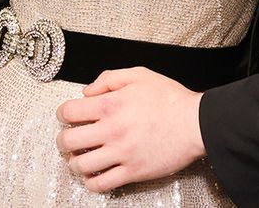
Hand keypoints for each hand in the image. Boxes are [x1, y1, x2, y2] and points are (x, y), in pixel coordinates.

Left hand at [54, 67, 204, 191]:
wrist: (196, 123)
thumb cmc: (170, 99)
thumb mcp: (139, 75)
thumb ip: (109, 78)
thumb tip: (88, 91)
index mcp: (110, 104)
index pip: (69, 112)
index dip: (62, 114)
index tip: (66, 117)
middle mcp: (112, 130)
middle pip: (68, 141)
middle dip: (63, 140)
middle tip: (67, 139)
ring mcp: (121, 153)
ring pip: (81, 165)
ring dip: (74, 162)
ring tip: (79, 158)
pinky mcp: (133, 172)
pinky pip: (102, 184)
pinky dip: (91, 182)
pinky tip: (93, 175)